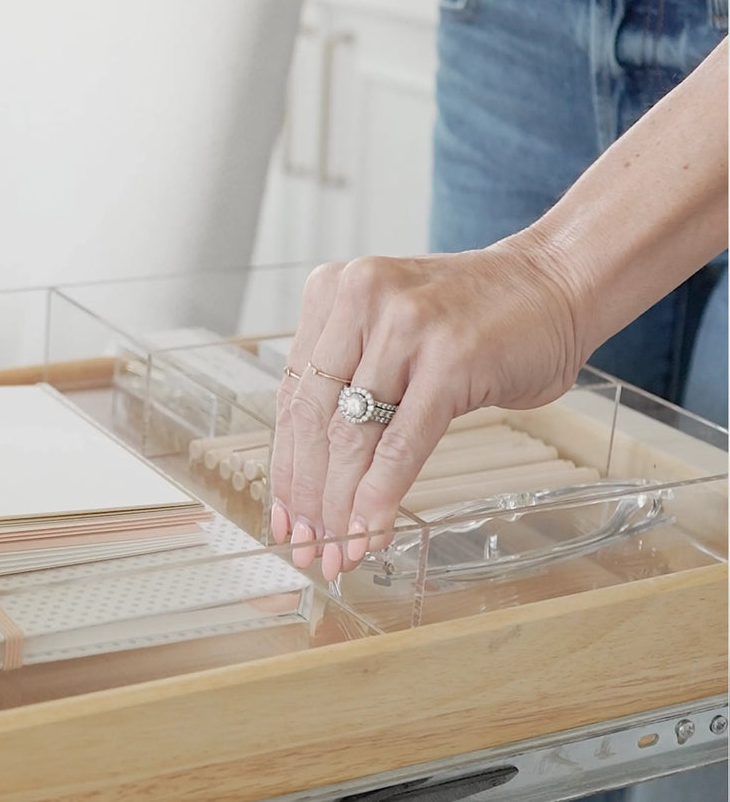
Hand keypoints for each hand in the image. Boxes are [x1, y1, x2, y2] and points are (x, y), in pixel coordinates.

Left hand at [267, 241, 585, 579]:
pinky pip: (403, 444)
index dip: (285, 466)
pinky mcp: (451, 359)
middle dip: (308, 496)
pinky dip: (382, 495)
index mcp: (332, 291)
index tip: (281, 517)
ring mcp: (406, 326)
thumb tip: (311, 475)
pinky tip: (372, 531)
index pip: (292, 396)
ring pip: (353, 436)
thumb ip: (348, 380)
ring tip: (339, 551)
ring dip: (341, 506)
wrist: (554, 283)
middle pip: (313, 419)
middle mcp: (360, 299)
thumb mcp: (388, 332)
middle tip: (306, 546)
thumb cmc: (472, 318)